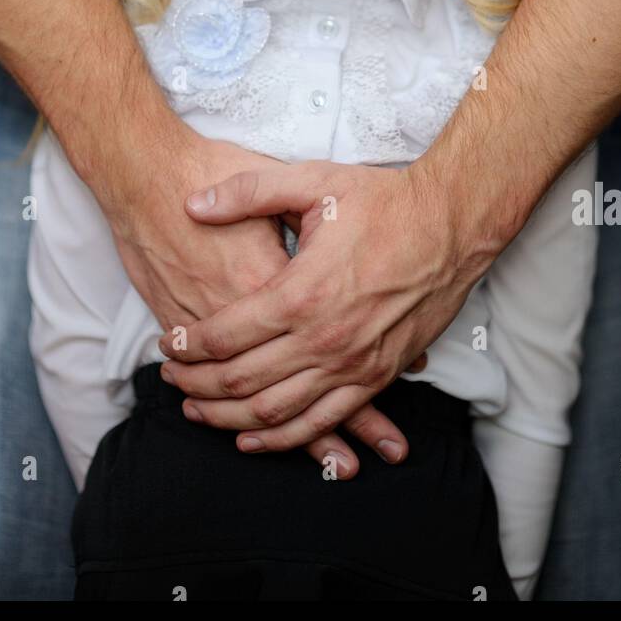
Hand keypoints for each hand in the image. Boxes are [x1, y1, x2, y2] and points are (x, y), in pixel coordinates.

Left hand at [88, 111, 417, 476]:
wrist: (452, 224)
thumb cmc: (384, 201)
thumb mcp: (313, 182)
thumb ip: (248, 191)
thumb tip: (195, 203)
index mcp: (301, 293)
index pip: (226, 335)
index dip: (188, 345)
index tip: (167, 344)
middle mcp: (324, 339)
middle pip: (241, 380)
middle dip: (197, 385)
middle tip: (170, 378)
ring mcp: (353, 364)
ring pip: (275, 412)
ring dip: (228, 418)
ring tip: (196, 411)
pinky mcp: (377, 376)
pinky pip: (320, 422)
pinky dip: (282, 438)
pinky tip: (252, 437)